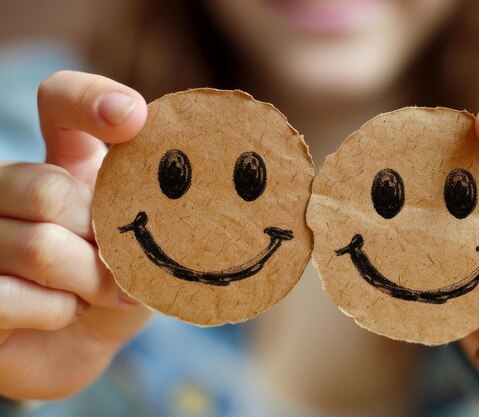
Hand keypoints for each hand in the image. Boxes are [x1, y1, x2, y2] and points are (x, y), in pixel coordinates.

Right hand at [0, 71, 151, 398]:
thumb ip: (152, 207)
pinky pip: (7, 295)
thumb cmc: (119, 282)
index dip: (89, 99)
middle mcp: (11, 186)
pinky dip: (55, 312)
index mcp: (65, 161)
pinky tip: (64, 313)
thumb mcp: (146, 240)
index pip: (60, 100)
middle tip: (117, 266)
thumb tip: (194, 180)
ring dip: (87, 283)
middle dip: (98, 241)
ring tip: (98, 293)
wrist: (85, 341)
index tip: (132, 118)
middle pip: (46, 189)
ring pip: (35, 246)